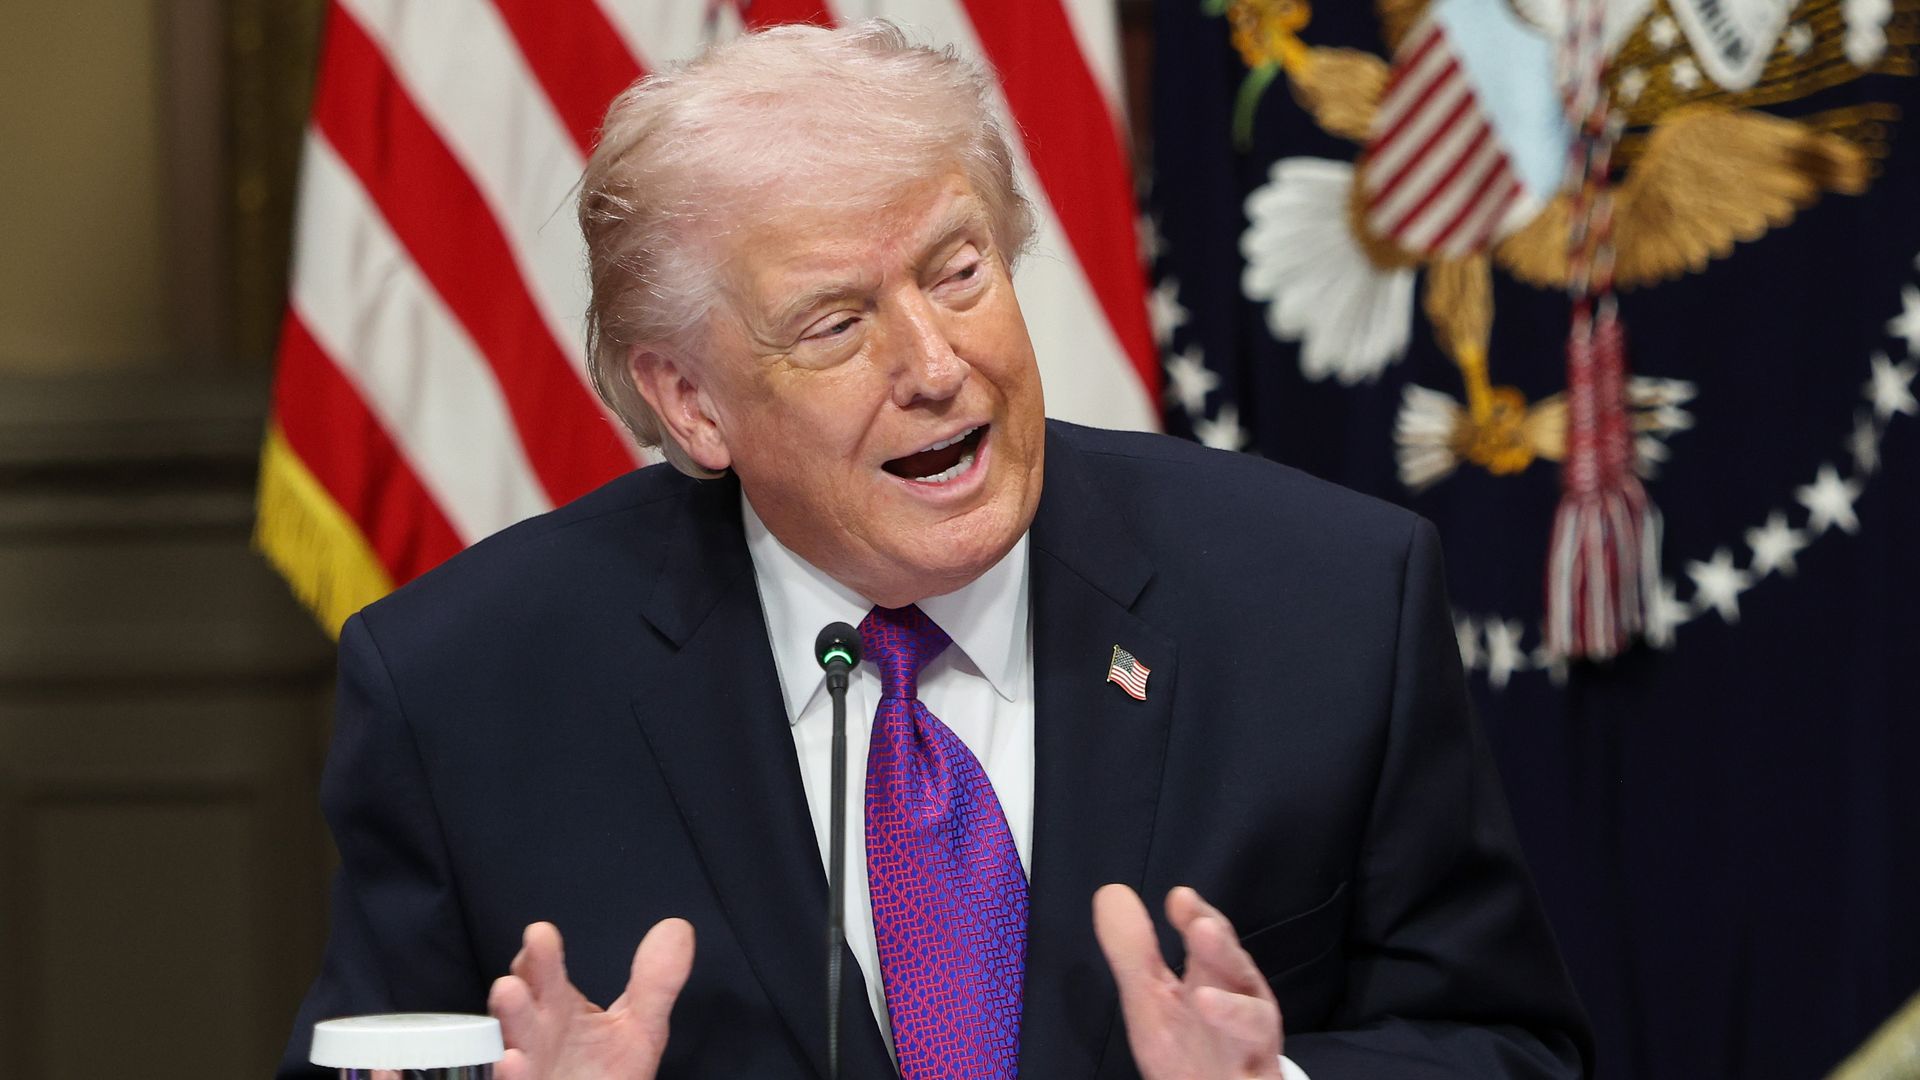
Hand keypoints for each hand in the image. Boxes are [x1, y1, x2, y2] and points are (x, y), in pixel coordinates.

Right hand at [487, 919, 694, 1079]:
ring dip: (507, 1025)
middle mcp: (536, 1035)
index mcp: (559, 1007)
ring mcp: (527, 1066)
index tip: (541, 935)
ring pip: (508, 1044)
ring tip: (507, 1001)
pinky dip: (510, 1073)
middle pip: (520, 1007)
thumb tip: (676, 930)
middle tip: (513, 978)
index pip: (543, 973)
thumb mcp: (639, 1026)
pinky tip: (512, 1062)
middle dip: (515, 991)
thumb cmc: (606, 1073)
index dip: (540, 955)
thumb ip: (655, 982)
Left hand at [1093, 884, 1284, 1079]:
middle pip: (1235, 971)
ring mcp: (1251, 1043)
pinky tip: (1228, 1057)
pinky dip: (1246, 1066)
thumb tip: (1111, 893)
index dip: (1198, 916)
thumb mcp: (1151, 998)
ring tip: (1202, 1000)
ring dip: (1232, 1010)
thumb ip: (1134, 951)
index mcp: (1215, 976)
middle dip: (1220, 951)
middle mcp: (1241, 1003)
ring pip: (1252, 1021)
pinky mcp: (1255, 1078)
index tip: (1179, 897)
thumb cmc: (1187, 1046)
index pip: (1211, 938)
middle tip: (1202, 929)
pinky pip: (1256, 1073)